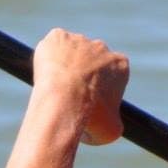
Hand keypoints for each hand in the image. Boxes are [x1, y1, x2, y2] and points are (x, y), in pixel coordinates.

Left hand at [32, 28, 128, 146]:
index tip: (92, 101)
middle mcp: (102, 47)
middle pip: (92, 60)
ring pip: (71, 52)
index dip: (102, 88)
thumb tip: (107, 122)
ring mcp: (78, 39)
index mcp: (120, 64)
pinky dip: (49, 57)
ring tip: (57, 88)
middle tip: (71, 95)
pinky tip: (47, 75)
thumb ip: (114, 121)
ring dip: (66, 66)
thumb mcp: (112, 130)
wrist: (63, 103)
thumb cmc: (90, 118)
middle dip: (84, 74)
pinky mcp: (57, 36)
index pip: (113, 73)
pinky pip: (52, 45)